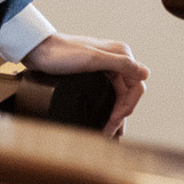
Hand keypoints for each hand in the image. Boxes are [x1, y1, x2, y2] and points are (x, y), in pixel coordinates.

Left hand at [22, 34, 148, 136]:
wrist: (37, 50)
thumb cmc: (60, 54)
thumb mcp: (91, 60)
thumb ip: (120, 64)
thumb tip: (146, 74)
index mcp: (121, 54)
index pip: (136, 86)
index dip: (127, 107)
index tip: (113, 122)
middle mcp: (116, 59)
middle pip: (128, 93)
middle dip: (120, 115)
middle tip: (109, 133)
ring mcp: (106, 66)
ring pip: (118, 94)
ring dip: (116, 114)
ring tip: (111, 133)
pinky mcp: (95, 73)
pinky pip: (108, 93)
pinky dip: (109, 107)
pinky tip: (107, 119)